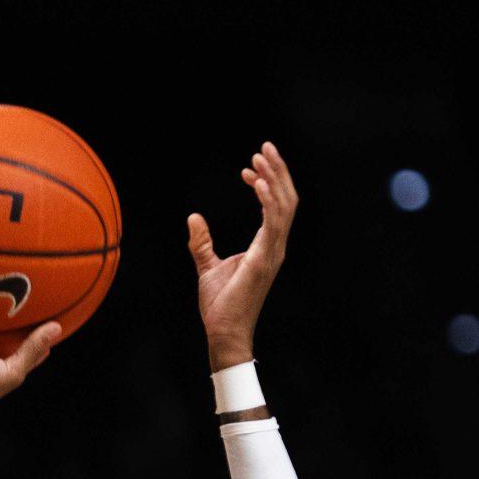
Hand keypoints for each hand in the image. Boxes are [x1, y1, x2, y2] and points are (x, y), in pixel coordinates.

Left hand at [189, 142, 296, 369]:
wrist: (223, 331)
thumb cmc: (220, 305)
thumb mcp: (207, 266)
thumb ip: (201, 242)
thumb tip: (193, 217)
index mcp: (266, 246)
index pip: (276, 206)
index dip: (267, 182)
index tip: (248, 168)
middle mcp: (275, 246)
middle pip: (286, 200)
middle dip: (278, 170)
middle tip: (265, 146)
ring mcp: (272, 252)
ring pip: (284, 206)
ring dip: (274, 178)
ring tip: (260, 156)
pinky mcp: (264, 259)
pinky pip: (273, 223)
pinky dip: (268, 200)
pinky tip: (257, 181)